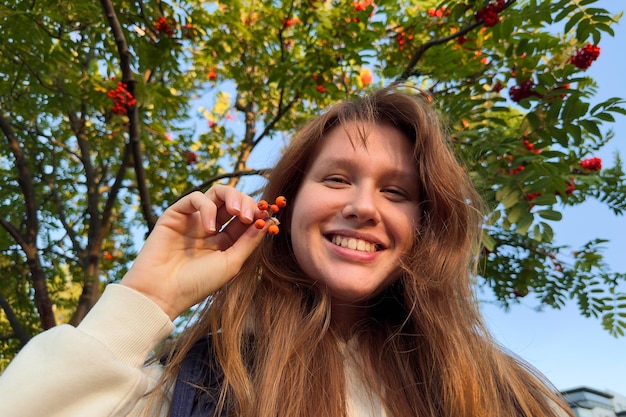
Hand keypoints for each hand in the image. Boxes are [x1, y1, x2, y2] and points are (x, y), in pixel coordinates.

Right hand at [120, 185, 267, 319]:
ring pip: (217, 193)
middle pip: (234, 201)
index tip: (268, 214)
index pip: (246, 217)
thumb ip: (249, 242)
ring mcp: (194, 219)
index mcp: (226, 240)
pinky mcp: (176, 214)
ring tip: (237, 213)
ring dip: (232, 197)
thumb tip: (268, 221)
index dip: (258, 212)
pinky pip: (196, 198)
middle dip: (247, 203)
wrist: (162, 293)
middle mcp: (211, 226)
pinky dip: (207, 207)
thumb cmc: (197, 283)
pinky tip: (209, 228)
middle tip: (251, 215)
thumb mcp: (231, 263)